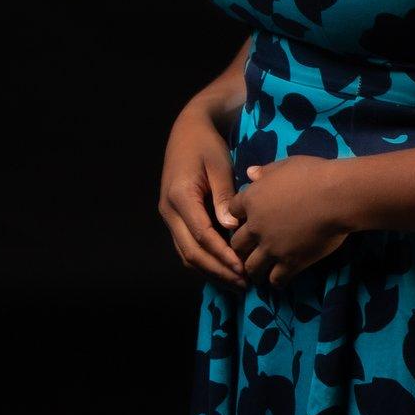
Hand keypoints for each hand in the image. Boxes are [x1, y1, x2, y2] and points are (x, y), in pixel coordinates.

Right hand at [157, 94, 247, 290]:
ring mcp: (169, 217)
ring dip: (211, 272)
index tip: (244, 268)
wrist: (188, 131)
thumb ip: (225, 196)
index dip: (223, 255)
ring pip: (187, 255)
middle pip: (191, 253)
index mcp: (180, 196)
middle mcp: (169, 211)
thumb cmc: (207, 145)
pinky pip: (188, 248)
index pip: (202, 235)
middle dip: (218, 271)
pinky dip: (205, 262)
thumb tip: (232, 226)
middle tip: (244, 284)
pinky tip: (226, 270)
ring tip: (238, 283)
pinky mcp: (175, 220)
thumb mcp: (219, 165)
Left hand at [226, 153, 351, 287]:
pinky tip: (280, 279)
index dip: (238, 216)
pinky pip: (275, 280)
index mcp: (252, 200)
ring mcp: (272, 247)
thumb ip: (266, 171)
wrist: (337, 196)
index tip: (246, 219)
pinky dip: (276, 281)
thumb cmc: (314, 175)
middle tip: (249, 250)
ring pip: (251, 267)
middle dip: (241, 247)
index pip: (232, 212)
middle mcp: (256, 227)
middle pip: (236, 244)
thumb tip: (250, 173)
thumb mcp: (286, 165)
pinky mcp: (290, 262)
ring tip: (260, 272)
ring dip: (254, 269)